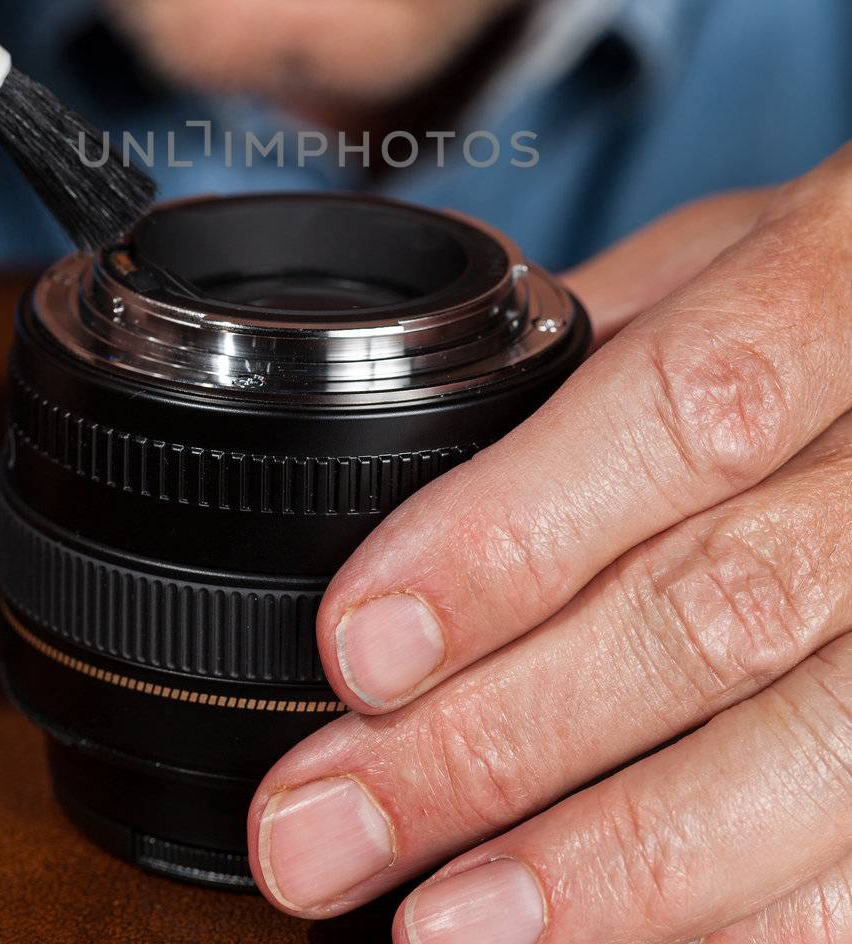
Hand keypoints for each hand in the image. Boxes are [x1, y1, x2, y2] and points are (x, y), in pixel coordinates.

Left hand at [247, 151, 851, 942]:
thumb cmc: (843, 290)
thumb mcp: (731, 251)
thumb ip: (596, 342)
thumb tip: (408, 451)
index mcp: (842, 283)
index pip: (683, 417)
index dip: (516, 537)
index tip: (362, 644)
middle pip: (717, 612)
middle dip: (502, 736)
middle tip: (327, 822)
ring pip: (811, 755)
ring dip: (611, 865)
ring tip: (439, 927)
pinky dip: (739, 917)